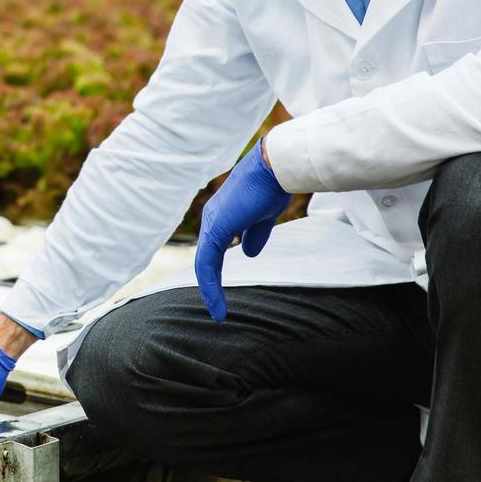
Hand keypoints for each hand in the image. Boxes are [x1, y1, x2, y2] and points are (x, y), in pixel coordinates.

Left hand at [194, 136, 291, 321]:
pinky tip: (218, 304)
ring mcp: (212, 223)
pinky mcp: (217, 228)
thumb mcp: (262, 217)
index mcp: (222, 215)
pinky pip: (207, 263)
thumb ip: (253, 234)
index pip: (213, 249)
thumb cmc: (272, 186)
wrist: (276, 169)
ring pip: (205, 264)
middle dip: (210, 284)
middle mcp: (212, 218)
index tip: (221, 294)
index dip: (215, 272)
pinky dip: (211, 286)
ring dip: (210, 290)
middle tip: (216, 309)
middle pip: (206, 258)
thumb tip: (248, 253)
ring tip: (217, 313)